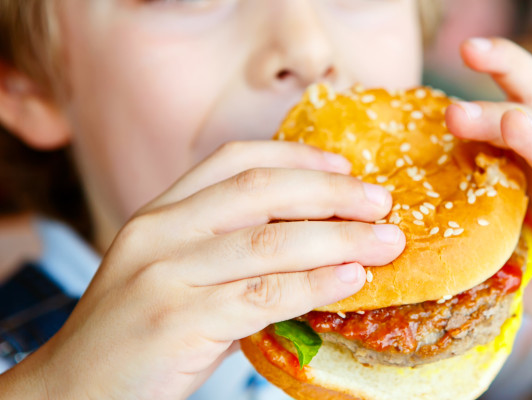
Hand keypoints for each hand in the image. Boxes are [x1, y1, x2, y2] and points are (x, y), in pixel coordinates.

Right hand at [9, 141, 405, 398]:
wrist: (72, 392)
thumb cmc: (138, 336)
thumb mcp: (177, 277)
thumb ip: (232, 255)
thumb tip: (319, 244)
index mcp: (161, 214)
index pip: (234, 161)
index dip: (297, 156)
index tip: (346, 167)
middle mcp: (160, 233)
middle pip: (261, 191)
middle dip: (331, 193)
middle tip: (383, 203)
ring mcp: (165, 275)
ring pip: (269, 242)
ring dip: (339, 239)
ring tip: (386, 242)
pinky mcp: (177, 321)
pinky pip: (262, 294)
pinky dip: (314, 284)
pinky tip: (351, 279)